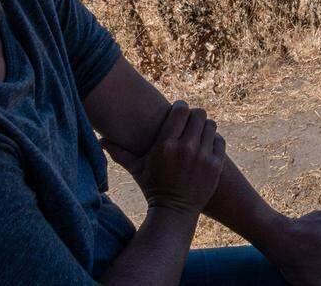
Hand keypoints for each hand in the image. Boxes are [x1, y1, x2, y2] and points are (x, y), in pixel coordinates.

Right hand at [101, 100, 225, 214]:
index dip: (180, 107)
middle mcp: (185, 148)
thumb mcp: (137, 169)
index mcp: (165, 145)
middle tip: (189, 122)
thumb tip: (100, 140)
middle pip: (198, 114)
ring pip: (210, 125)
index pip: (181, 110)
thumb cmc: (153, 187)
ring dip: (204, 127)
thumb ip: (120, 152)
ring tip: (197, 133)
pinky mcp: (216, 165)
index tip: (178, 111)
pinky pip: (219, 140)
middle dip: (193, 115)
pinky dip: (213, 140)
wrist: (174, 212)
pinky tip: (205, 145)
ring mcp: (202, 157)